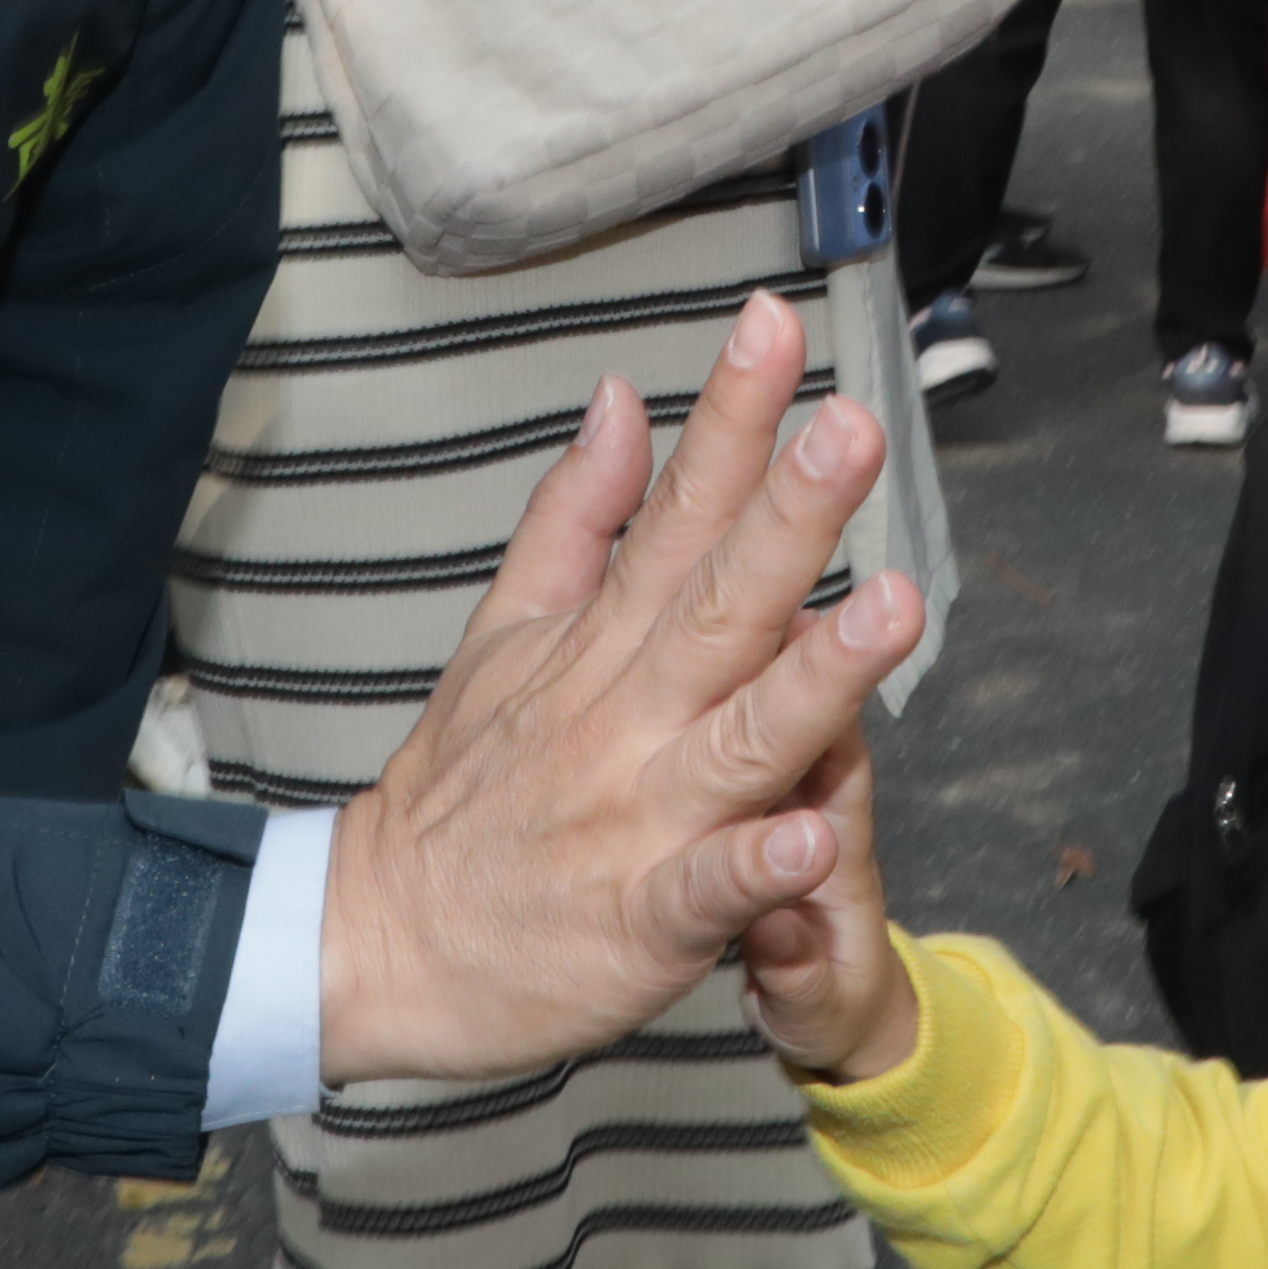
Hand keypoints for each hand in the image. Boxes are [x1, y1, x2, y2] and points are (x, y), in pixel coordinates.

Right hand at [324, 293, 918, 1084]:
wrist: (375, 943)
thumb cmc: (460, 792)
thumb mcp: (502, 632)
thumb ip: (576, 516)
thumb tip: (622, 397)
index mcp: (602, 644)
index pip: (680, 511)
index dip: (732, 418)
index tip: (777, 326)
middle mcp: (627, 715)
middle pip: (722, 601)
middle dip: (792, 513)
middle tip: (853, 431)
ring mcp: (635, 816)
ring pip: (741, 736)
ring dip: (816, 676)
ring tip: (892, 611)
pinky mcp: (638, 919)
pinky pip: (705, 889)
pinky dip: (753, 866)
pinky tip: (809, 835)